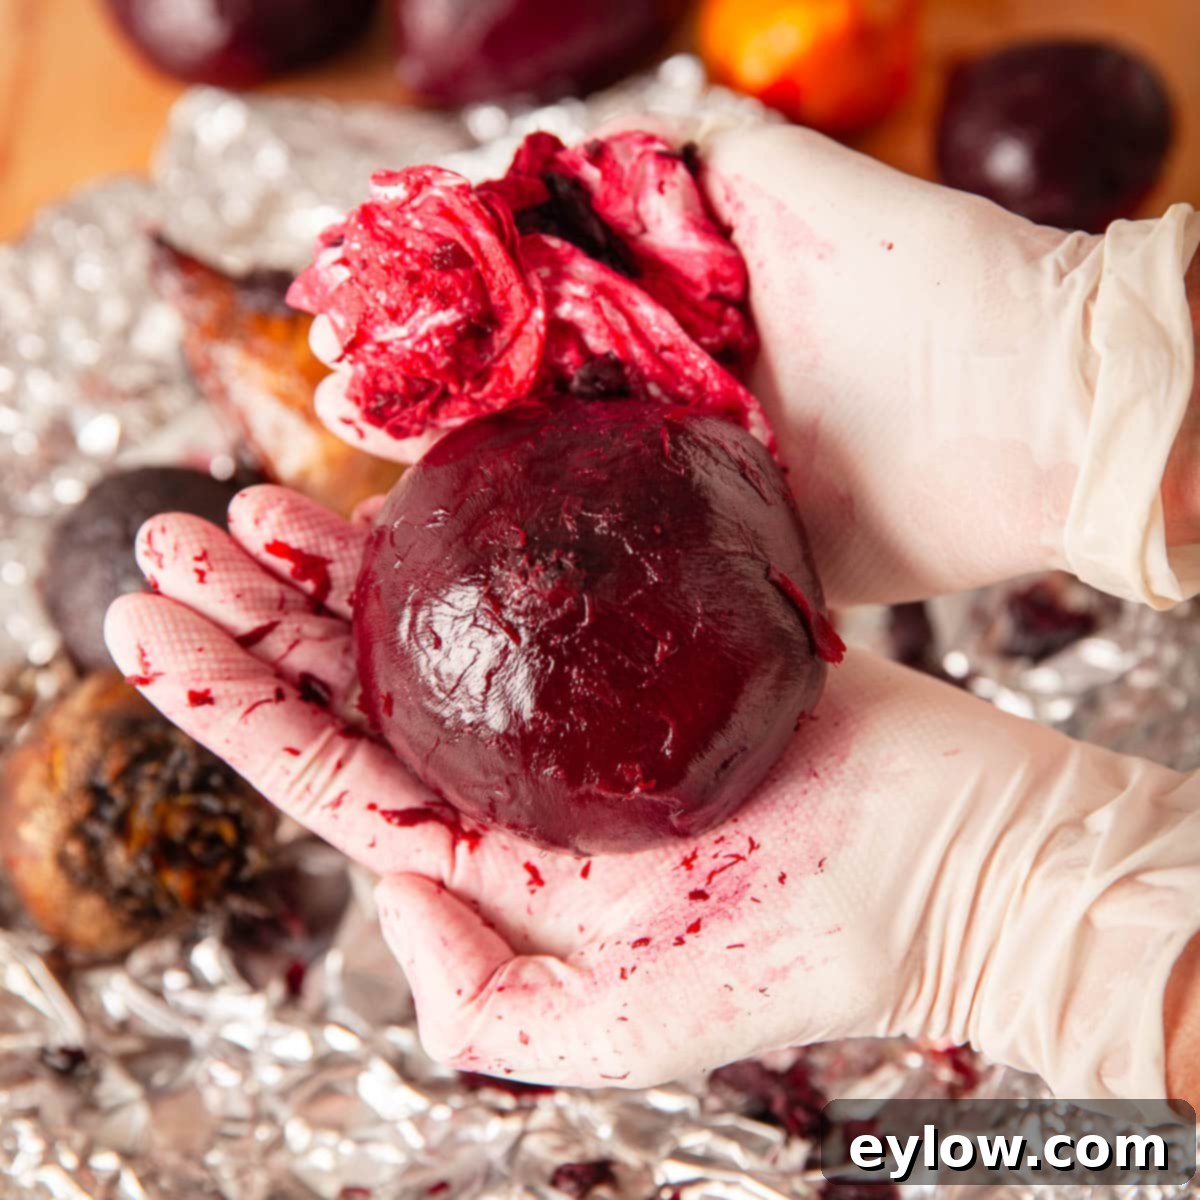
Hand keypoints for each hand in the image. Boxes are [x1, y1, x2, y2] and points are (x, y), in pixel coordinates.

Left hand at [105, 486, 1199, 1098]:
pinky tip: (398, 491)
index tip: (150, 631)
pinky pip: (533, 566)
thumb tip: (378, 896)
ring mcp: (579, 690)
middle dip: (256, 618)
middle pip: (360, 688)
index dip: (235, 706)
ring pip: (429, 622)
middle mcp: (522, 768)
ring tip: (248, 501)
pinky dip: (461, 530)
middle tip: (166, 541)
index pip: (335, 773)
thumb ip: (480, 1001)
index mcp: (500, 853)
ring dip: (334, 563)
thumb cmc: (803, 950)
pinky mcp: (645, 623)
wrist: (951, 856)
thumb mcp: (619, 1031)